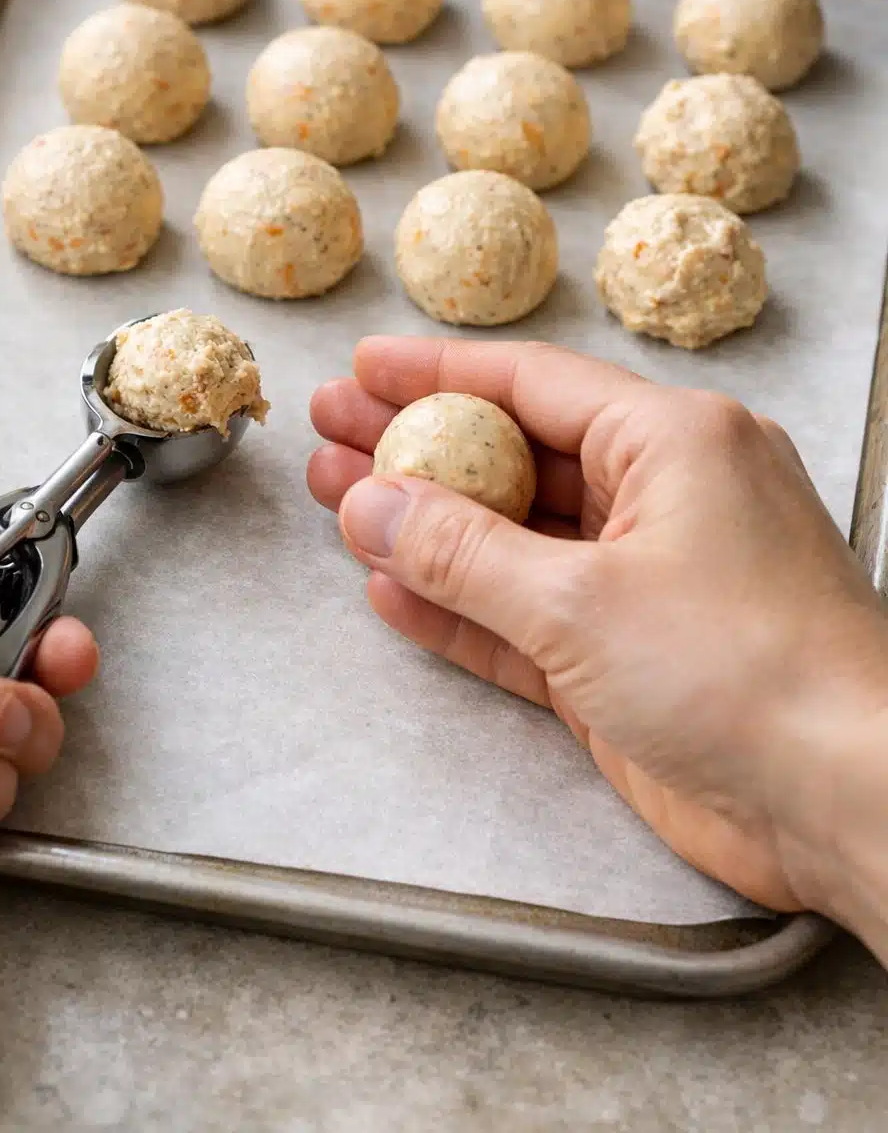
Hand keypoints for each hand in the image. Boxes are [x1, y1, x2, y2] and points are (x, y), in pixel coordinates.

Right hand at [308, 335, 887, 936]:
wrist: (847, 801)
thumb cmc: (744, 671)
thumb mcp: (580, 601)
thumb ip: (461, 552)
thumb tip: (366, 503)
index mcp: (673, 443)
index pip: (532, 385)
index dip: (438, 372)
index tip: (363, 364)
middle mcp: (662, 498)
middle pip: (513, 456)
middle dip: (417, 446)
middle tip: (330, 430)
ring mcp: (645, 581)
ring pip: (513, 540)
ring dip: (427, 528)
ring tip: (336, 502)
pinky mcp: (629, 659)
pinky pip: (527, 616)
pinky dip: (463, 606)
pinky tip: (390, 589)